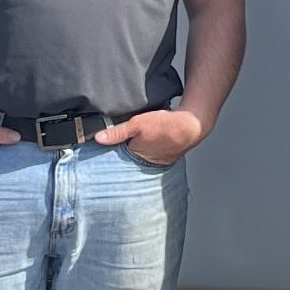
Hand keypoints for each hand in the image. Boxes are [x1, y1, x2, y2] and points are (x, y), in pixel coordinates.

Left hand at [93, 109, 207, 166]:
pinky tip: (152, 143)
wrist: (191, 126)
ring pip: (141, 159)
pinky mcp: (165, 159)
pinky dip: (150, 151)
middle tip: (124, 143)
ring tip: (139, 143)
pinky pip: (152, 156)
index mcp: (134, 157)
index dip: (111, 152)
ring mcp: (156, 163)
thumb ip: (117, 132)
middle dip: (124, 153)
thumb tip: (98, 138)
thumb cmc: (165, 126)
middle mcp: (145, 164)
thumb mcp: (136, 124)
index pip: (116, 158)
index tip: (103, 149)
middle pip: (128, 160)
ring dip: (139, 152)